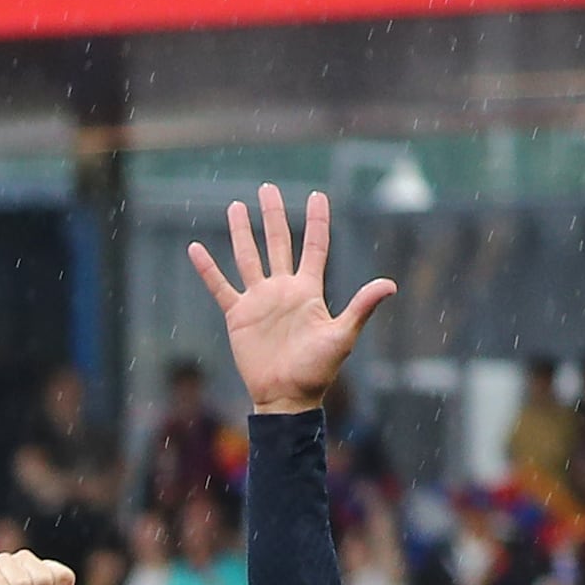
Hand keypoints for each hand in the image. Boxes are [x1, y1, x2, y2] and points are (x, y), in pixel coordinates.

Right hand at [188, 183, 395, 417]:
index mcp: (309, 290)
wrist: (286, 395)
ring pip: (248, 257)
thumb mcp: (343, 336)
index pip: (314, 247)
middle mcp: (283, 289)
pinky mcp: (237, 316)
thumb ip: (362, 307)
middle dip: (274, 215)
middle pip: (279, 242)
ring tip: (236, 207)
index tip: (317, 195)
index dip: (316, 221)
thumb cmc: (317, 370)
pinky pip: (220, 287)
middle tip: (267, 189)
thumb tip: (389, 284)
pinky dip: (207, 269)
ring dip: (242, 232)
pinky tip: (195, 249)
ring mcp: (259, 301)